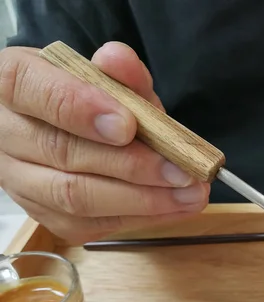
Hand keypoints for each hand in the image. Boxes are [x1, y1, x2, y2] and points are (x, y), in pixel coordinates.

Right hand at [0, 42, 209, 243]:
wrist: (61, 128)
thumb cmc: (84, 97)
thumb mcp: (102, 75)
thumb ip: (117, 70)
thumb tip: (121, 61)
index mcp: (11, 83)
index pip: (32, 90)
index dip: (80, 109)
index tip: (128, 125)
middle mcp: (6, 134)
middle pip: (62, 153)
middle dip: (131, 165)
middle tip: (182, 170)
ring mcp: (21, 181)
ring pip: (75, 197)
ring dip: (142, 200)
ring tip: (190, 194)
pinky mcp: (45, 215)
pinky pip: (90, 224)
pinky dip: (139, 217)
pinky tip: (175, 208)